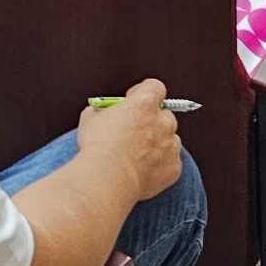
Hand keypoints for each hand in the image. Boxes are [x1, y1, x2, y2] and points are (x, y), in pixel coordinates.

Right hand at [74, 79, 180, 202]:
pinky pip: (171, 162)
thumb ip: (104, 111)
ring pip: (170, 139)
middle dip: (152, 120)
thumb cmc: (98, 147)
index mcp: (144, 103)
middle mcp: (163, 122)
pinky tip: (142, 170)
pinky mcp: (174, 168)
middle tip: (134, 130)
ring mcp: (171, 145)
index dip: (143, 92)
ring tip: (137, 155)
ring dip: (158, 143)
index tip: (132, 100)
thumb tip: (103, 114)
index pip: (155, 87)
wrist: (108, 178)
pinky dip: (160, 164)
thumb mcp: (91, 117)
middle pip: (164, 114)